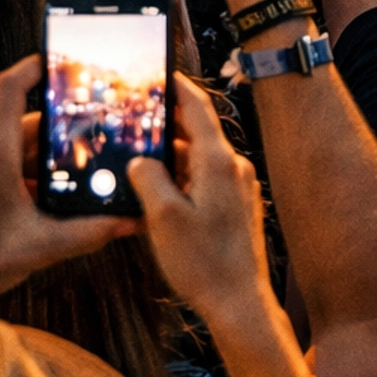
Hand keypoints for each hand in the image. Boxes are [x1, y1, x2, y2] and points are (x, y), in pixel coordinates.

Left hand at [0, 56, 134, 332]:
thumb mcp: (40, 246)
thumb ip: (90, 232)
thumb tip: (128, 222)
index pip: (11, 88)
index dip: (36, 66)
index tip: (62, 60)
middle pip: (27, 121)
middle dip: (62, 129)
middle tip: (96, 135)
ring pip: (17, 143)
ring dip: (46, 155)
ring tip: (79, 170)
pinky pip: (3, 160)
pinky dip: (29, 170)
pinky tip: (50, 195)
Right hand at [131, 75, 271, 327]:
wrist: (240, 302)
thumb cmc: (203, 262)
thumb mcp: (163, 218)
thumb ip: (148, 179)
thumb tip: (140, 160)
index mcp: (219, 162)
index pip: (199, 108)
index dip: (178, 88)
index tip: (161, 74)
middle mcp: (234, 167)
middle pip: (197, 132)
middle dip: (167, 126)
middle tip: (137, 119)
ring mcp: (238, 187)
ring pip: (199, 159)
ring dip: (172, 157)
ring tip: (139, 157)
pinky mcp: (237, 206)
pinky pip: (206, 179)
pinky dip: (183, 177)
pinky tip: (159, 192)